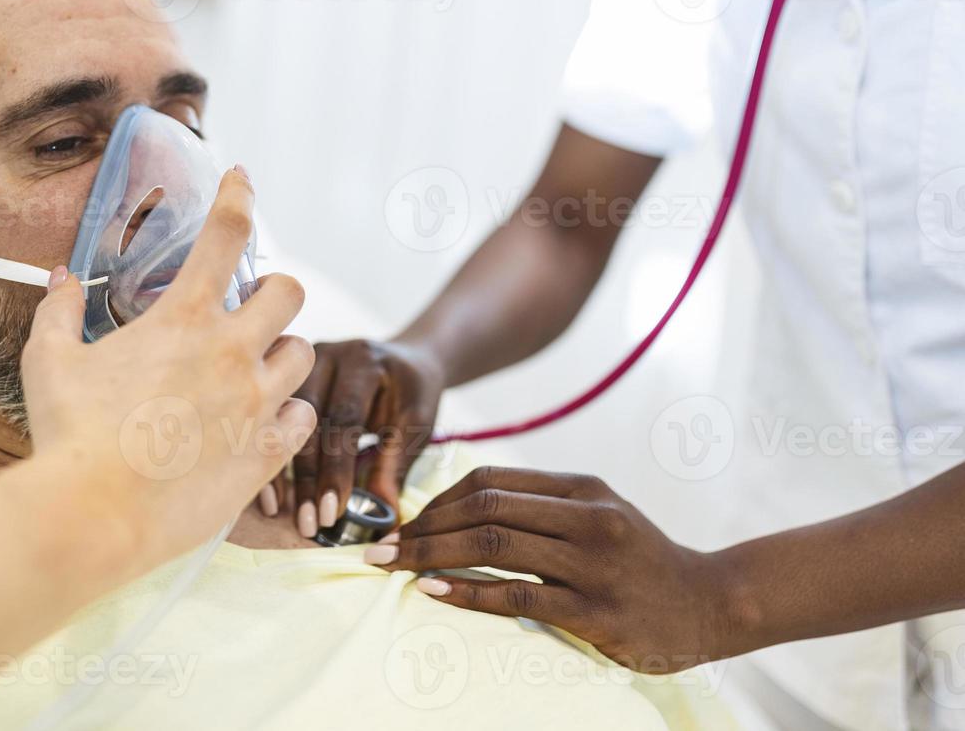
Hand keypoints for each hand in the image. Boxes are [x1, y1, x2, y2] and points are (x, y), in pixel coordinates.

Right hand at [22, 167, 318, 571]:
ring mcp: (255, 404)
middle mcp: (231, 353)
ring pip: (303, 355)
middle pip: (289, 292)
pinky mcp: (265, 455)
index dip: (238, 195)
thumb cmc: (68, 435)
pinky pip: (303, 418)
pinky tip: (266, 419)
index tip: (241, 178)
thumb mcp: (50, 361)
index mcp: (183, 318)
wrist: (93, 514)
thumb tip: (60, 278)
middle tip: (252, 306)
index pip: (226, 233)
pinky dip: (290, 412)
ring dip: (282, 353)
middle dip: (275, 291)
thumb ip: (59, 311)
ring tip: (255, 367)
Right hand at [287, 338, 443, 537]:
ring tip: (280, 512)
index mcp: (363, 361)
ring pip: (282, 420)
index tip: (333, 512)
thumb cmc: (413, 392)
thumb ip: (396, 466)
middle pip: (307, 420)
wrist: (407, 358)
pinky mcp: (289, 379)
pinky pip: (274, 420)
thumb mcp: (416, 424)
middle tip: (309, 522)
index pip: (344, 418)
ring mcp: (301, 366)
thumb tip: (386, 518)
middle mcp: (326, 356)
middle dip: (306, 476)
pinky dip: (270, 456)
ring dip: (279, 468)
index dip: (337, 468)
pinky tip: (269, 492)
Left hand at [366, 466, 741, 672]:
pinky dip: (467, 591)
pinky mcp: (596, 611)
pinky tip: (432, 592)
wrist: (711, 604)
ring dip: (432, 555)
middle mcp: (587, 517)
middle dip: (422, 526)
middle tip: (380, 547)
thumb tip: (458, 509)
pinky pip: (517, 596)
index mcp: (581, 488)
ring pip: (494, 545)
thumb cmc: (639, 559)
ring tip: (393, 566)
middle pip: (484, 507)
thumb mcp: (598, 514)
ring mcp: (593, 564)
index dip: (436, 498)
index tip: (402, 522)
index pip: (490, 479)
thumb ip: (540, 506)